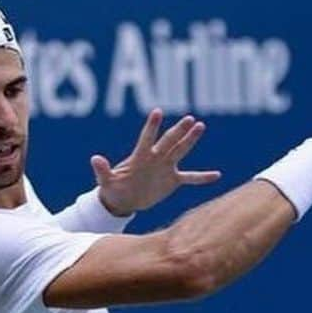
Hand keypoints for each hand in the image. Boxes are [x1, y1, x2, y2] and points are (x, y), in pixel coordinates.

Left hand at [92, 109, 221, 215]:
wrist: (124, 199)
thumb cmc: (113, 189)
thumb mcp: (106, 182)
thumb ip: (103, 171)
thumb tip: (94, 159)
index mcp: (140, 157)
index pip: (147, 139)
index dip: (151, 127)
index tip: (157, 112)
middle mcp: (155, 158)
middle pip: (169, 141)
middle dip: (178, 131)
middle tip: (190, 119)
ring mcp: (166, 167)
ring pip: (180, 151)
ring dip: (190, 140)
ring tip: (200, 126)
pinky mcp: (172, 180)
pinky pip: (190, 177)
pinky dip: (202, 177)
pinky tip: (217, 175)